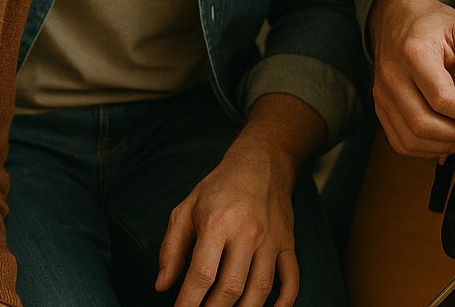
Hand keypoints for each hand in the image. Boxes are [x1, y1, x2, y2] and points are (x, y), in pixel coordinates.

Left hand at [156, 94, 321, 306]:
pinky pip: (291, 278)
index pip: (201, 275)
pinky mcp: (287, 242)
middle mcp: (247, 232)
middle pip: (230, 288)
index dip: (188, 303)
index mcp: (218, 222)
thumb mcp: (187, 208)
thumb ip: (172, 247)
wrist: (262, 161)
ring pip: (260, 289)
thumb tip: (162, 285)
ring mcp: (271, 239)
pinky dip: (284, 302)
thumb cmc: (220, 187)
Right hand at [369, 0, 454, 157]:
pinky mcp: (381, 105)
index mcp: (414, 53)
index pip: (441, 98)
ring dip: (442, 146)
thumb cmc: (432, 22)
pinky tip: (444, 142)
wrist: (397, 14)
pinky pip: (399, 141)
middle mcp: (393, 76)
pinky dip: (424, 150)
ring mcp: (383, 93)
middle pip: (423, 124)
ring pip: (410, 139)